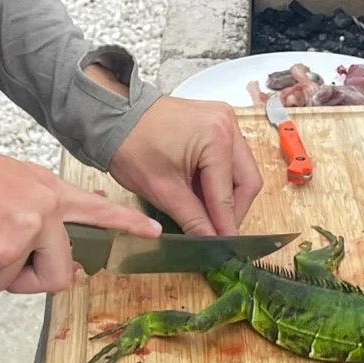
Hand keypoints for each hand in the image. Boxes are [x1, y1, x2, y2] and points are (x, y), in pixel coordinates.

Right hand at [0, 140, 159, 294]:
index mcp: (49, 191)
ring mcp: (28, 232)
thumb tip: (53, 236)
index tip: (153, 233)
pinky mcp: (3, 252)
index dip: (126, 224)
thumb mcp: (11, 183)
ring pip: (16, 282)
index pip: (99, 209)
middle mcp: (46, 211)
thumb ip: (36, 208)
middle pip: (60, 272)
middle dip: (29, 280)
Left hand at [107, 95, 262, 239]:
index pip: (227, 194)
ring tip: (207, 212)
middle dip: (233, 209)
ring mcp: (226, 120)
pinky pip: (231, 156)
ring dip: (228, 194)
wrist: (115, 116)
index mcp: (216, 139)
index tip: (224, 246)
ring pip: (243, 169)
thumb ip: (192, 218)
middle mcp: (228, 125)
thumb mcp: (162, 190)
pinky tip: (204, 191)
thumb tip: (211, 240)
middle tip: (217, 231)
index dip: (225, 224)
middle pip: (247, 180)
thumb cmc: (131, 146)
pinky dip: (221, 178)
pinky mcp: (219, 121)